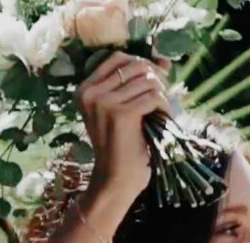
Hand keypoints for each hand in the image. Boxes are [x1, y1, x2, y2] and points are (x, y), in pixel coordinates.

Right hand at [75, 52, 168, 209]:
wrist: (116, 177)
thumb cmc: (123, 146)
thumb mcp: (123, 110)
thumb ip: (137, 85)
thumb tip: (164, 60)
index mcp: (85, 88)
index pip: (117, 57)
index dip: (142, 63)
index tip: (156, 79)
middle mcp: (90, 92)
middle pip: (135, 65)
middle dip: (157, 77)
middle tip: (165, 95)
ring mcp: (104, 101)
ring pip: (148, 80)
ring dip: (163, 94)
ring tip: (164, 110)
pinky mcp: (122, 113)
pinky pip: (153, 97)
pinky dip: (165, 106)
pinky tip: (165, 118)